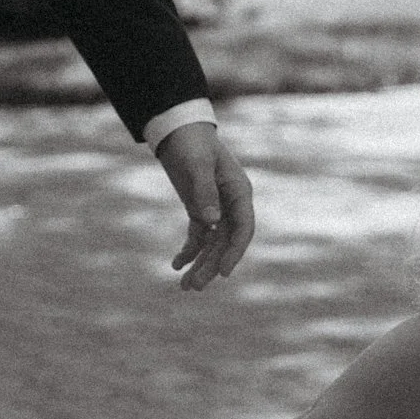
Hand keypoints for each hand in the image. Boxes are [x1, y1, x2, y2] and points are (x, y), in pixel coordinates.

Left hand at [157, 124, 254, 291]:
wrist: (179, 130)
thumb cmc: (192, 143)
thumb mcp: (197, 164)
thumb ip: (204, 191)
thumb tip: (211, 221)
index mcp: (239, 192)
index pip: (243, 228)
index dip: (235, 252)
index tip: (224, 272)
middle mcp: (231, 203)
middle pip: (226, 242)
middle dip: (211, 266)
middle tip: (195, 287)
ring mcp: (216, 208)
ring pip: (212, 243)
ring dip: (201, 264)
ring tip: (185, 287)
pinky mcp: (200, 209)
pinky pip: (198, 236)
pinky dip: (189, 251)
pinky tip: (176, 265)